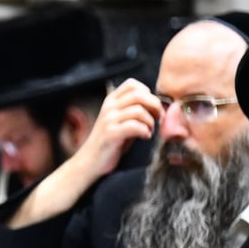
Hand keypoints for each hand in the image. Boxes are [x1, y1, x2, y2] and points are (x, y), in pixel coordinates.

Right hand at [8, 79, 160, 228]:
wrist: (90, 162)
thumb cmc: (110, 143)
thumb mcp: (120, 121)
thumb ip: (133, 110)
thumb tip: (158, 105)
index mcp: (111, 101)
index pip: (133, 84)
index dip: (148, 93)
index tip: (152, 107)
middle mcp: (109, 107)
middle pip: (139, 94)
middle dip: (154, 105)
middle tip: (158, 118)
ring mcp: (108, 120)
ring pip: (139, 110)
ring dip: (150, 121)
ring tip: (149, 130)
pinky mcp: (111, 134)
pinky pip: (134, 126)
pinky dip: (145, 131)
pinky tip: (144, 137)